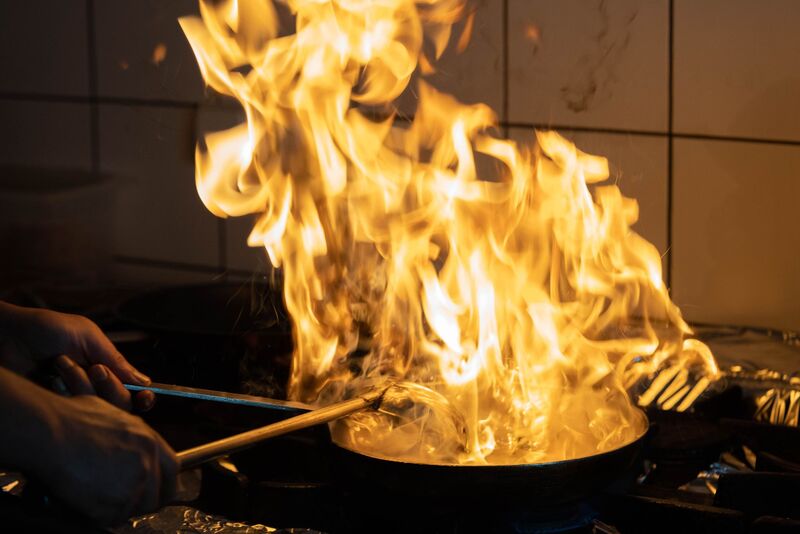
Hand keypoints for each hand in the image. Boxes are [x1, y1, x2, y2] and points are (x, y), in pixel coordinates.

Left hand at [0, 303, 154, 410]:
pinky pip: (72, 413)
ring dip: (83, 385)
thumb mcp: (88, 337)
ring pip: (98, 411)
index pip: (133, 391)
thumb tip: (145, 382)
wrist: (7, 335)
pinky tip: (52, 377)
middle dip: (111, 387)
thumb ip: (116, 360)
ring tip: (61, 365)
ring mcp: (74, 399)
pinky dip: (65, 393)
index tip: (145, 397)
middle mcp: (93, 387)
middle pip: (121, 404)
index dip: (143, 397)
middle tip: (93, 369)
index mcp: (106, 368)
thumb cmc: (46, 329)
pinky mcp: (54, 407)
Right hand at [39, 394, 177, 525]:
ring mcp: (132, 485)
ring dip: (122, 509)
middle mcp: (147, 463)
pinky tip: (88, 504)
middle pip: (158, 495)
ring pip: (135, 509)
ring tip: (101, 500)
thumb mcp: (114, 416)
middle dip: (145, 502)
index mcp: (149, 440)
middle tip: (127, 503)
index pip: (172, 469)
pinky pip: (112, 518)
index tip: (157, 490)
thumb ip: (129, 435)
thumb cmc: (73, 418)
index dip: (164, 483)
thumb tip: (126, 443)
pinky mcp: (113, 503)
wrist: (51, 432)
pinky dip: (101, 516)